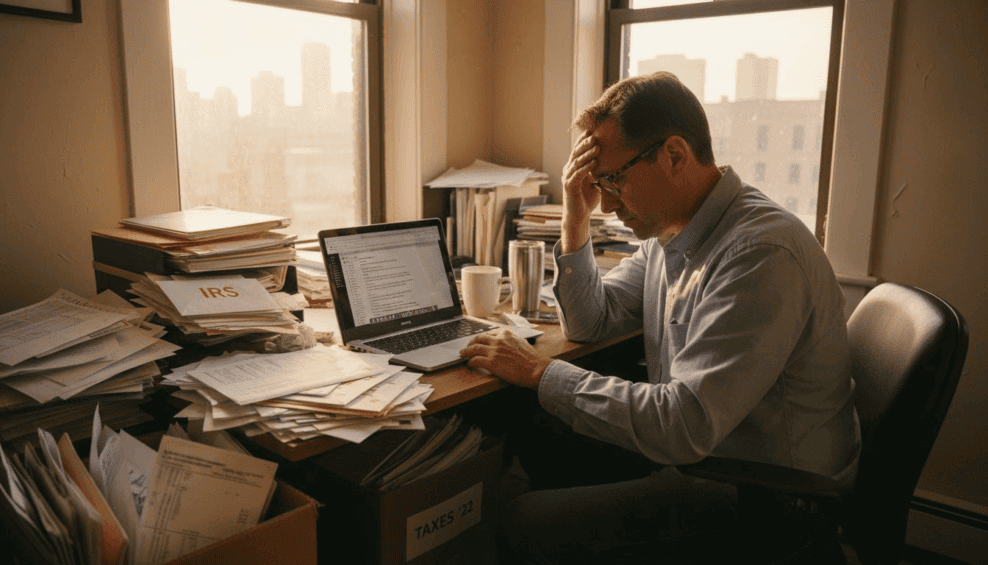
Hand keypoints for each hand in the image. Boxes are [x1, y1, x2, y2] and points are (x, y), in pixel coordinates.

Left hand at [459, 328, 552, 389]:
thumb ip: (512, 340)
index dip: (480, 338)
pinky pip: (476, 360)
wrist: (536, 368)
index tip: (478, 340)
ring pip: (474, 349)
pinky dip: (470, 362)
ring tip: (462, 354)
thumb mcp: (522, 342)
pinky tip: (469, 364)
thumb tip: (508, 342)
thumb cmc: (532, 359)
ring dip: (466, 352)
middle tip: (467, 347)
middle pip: (478, 339)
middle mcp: (498, 340)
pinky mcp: (491, 362)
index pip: (488, 333)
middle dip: (470, 343)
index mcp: (506, 334)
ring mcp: (494, 351)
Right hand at [560, 131, 599, 252]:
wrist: (578, 216)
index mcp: (574, 167)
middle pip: (576, 153)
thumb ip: (600, 171)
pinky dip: (586, 168)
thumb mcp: (596, 181)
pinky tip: (594, 162)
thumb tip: (615, 161)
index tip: (593, 130)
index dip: (583, 140)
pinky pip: (577, 175)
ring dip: (587, 154)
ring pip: (577, 162)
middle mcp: (568, 170)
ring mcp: (567, 178)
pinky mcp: (569, 187)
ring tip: (596, 146)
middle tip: (595, 134)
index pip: (578, 150)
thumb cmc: (588, 199)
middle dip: (585, 143)